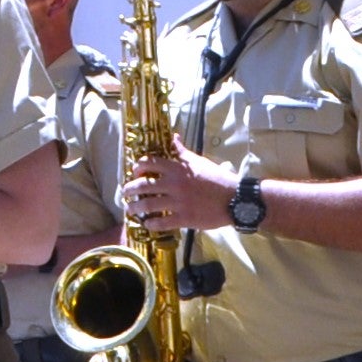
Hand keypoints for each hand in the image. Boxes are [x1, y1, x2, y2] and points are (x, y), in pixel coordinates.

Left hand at [123, 146, 241, 233]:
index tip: (134, 172)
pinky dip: (151, 224)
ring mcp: (179, 202)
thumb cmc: (218, 178)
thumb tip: (173, 137)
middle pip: (143, 186)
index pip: (149, 163)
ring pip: (148, 205)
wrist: (236, 198)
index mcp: (178, 169)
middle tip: (125, 193)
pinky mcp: (185, 218)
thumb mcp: (198, 161)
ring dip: (135, 208)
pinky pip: (162, 223)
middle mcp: (175, 184)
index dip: (137, 168)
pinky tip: (147, 224)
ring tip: (130, 209)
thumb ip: (182, 151)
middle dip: (129, 190)